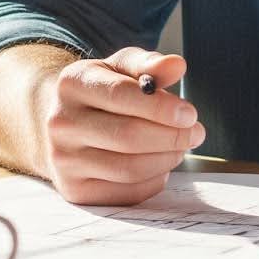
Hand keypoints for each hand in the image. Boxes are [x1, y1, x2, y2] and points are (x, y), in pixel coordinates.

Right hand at [39, 49, 205, 205]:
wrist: (66, 123)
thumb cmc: (104, 91)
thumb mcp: (121, 68)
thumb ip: (149, 65)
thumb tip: (177, 65)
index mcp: (72, 84)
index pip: (120, 95)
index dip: (160, 107)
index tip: (190, 113)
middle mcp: (61, 123)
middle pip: (127, 136)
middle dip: (171, 136)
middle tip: (196, 133)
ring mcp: (64, 161)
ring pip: (129, 169)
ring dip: (167, 159)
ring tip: (181, 147)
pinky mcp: (75, 191)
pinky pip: (127, 193)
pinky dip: (154, 180)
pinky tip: (161, 164)